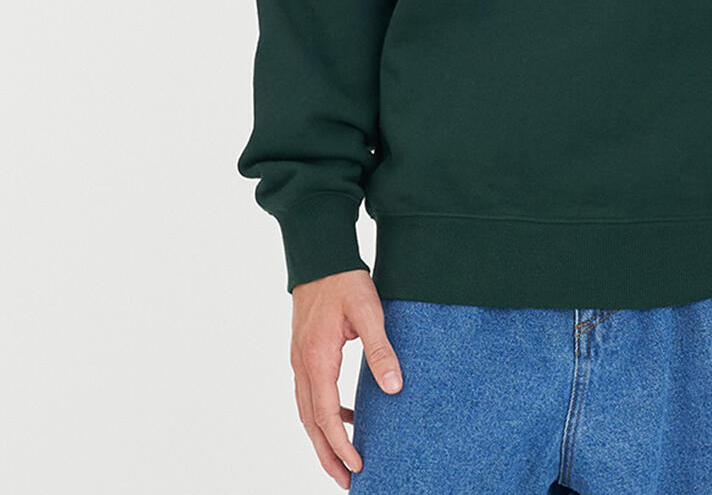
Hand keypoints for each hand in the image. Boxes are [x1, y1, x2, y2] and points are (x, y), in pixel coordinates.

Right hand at [290, 270, 403, 488]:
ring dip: (323, 438)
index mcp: (317, 359)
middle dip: (327, 456)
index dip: (340, 445)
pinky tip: (345, 416)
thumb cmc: (344, 281)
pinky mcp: (303, 353)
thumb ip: (381, 350)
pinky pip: (310, 394)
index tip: (357, 467)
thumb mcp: (369, 312)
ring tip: (344, 460)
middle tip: (347, 482)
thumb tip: (395, 387)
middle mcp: (302, 365)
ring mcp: (299, 360)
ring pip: (307, 412)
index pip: (324, 416)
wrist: (319, 256)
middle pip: (310, 424)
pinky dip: (324, 413)